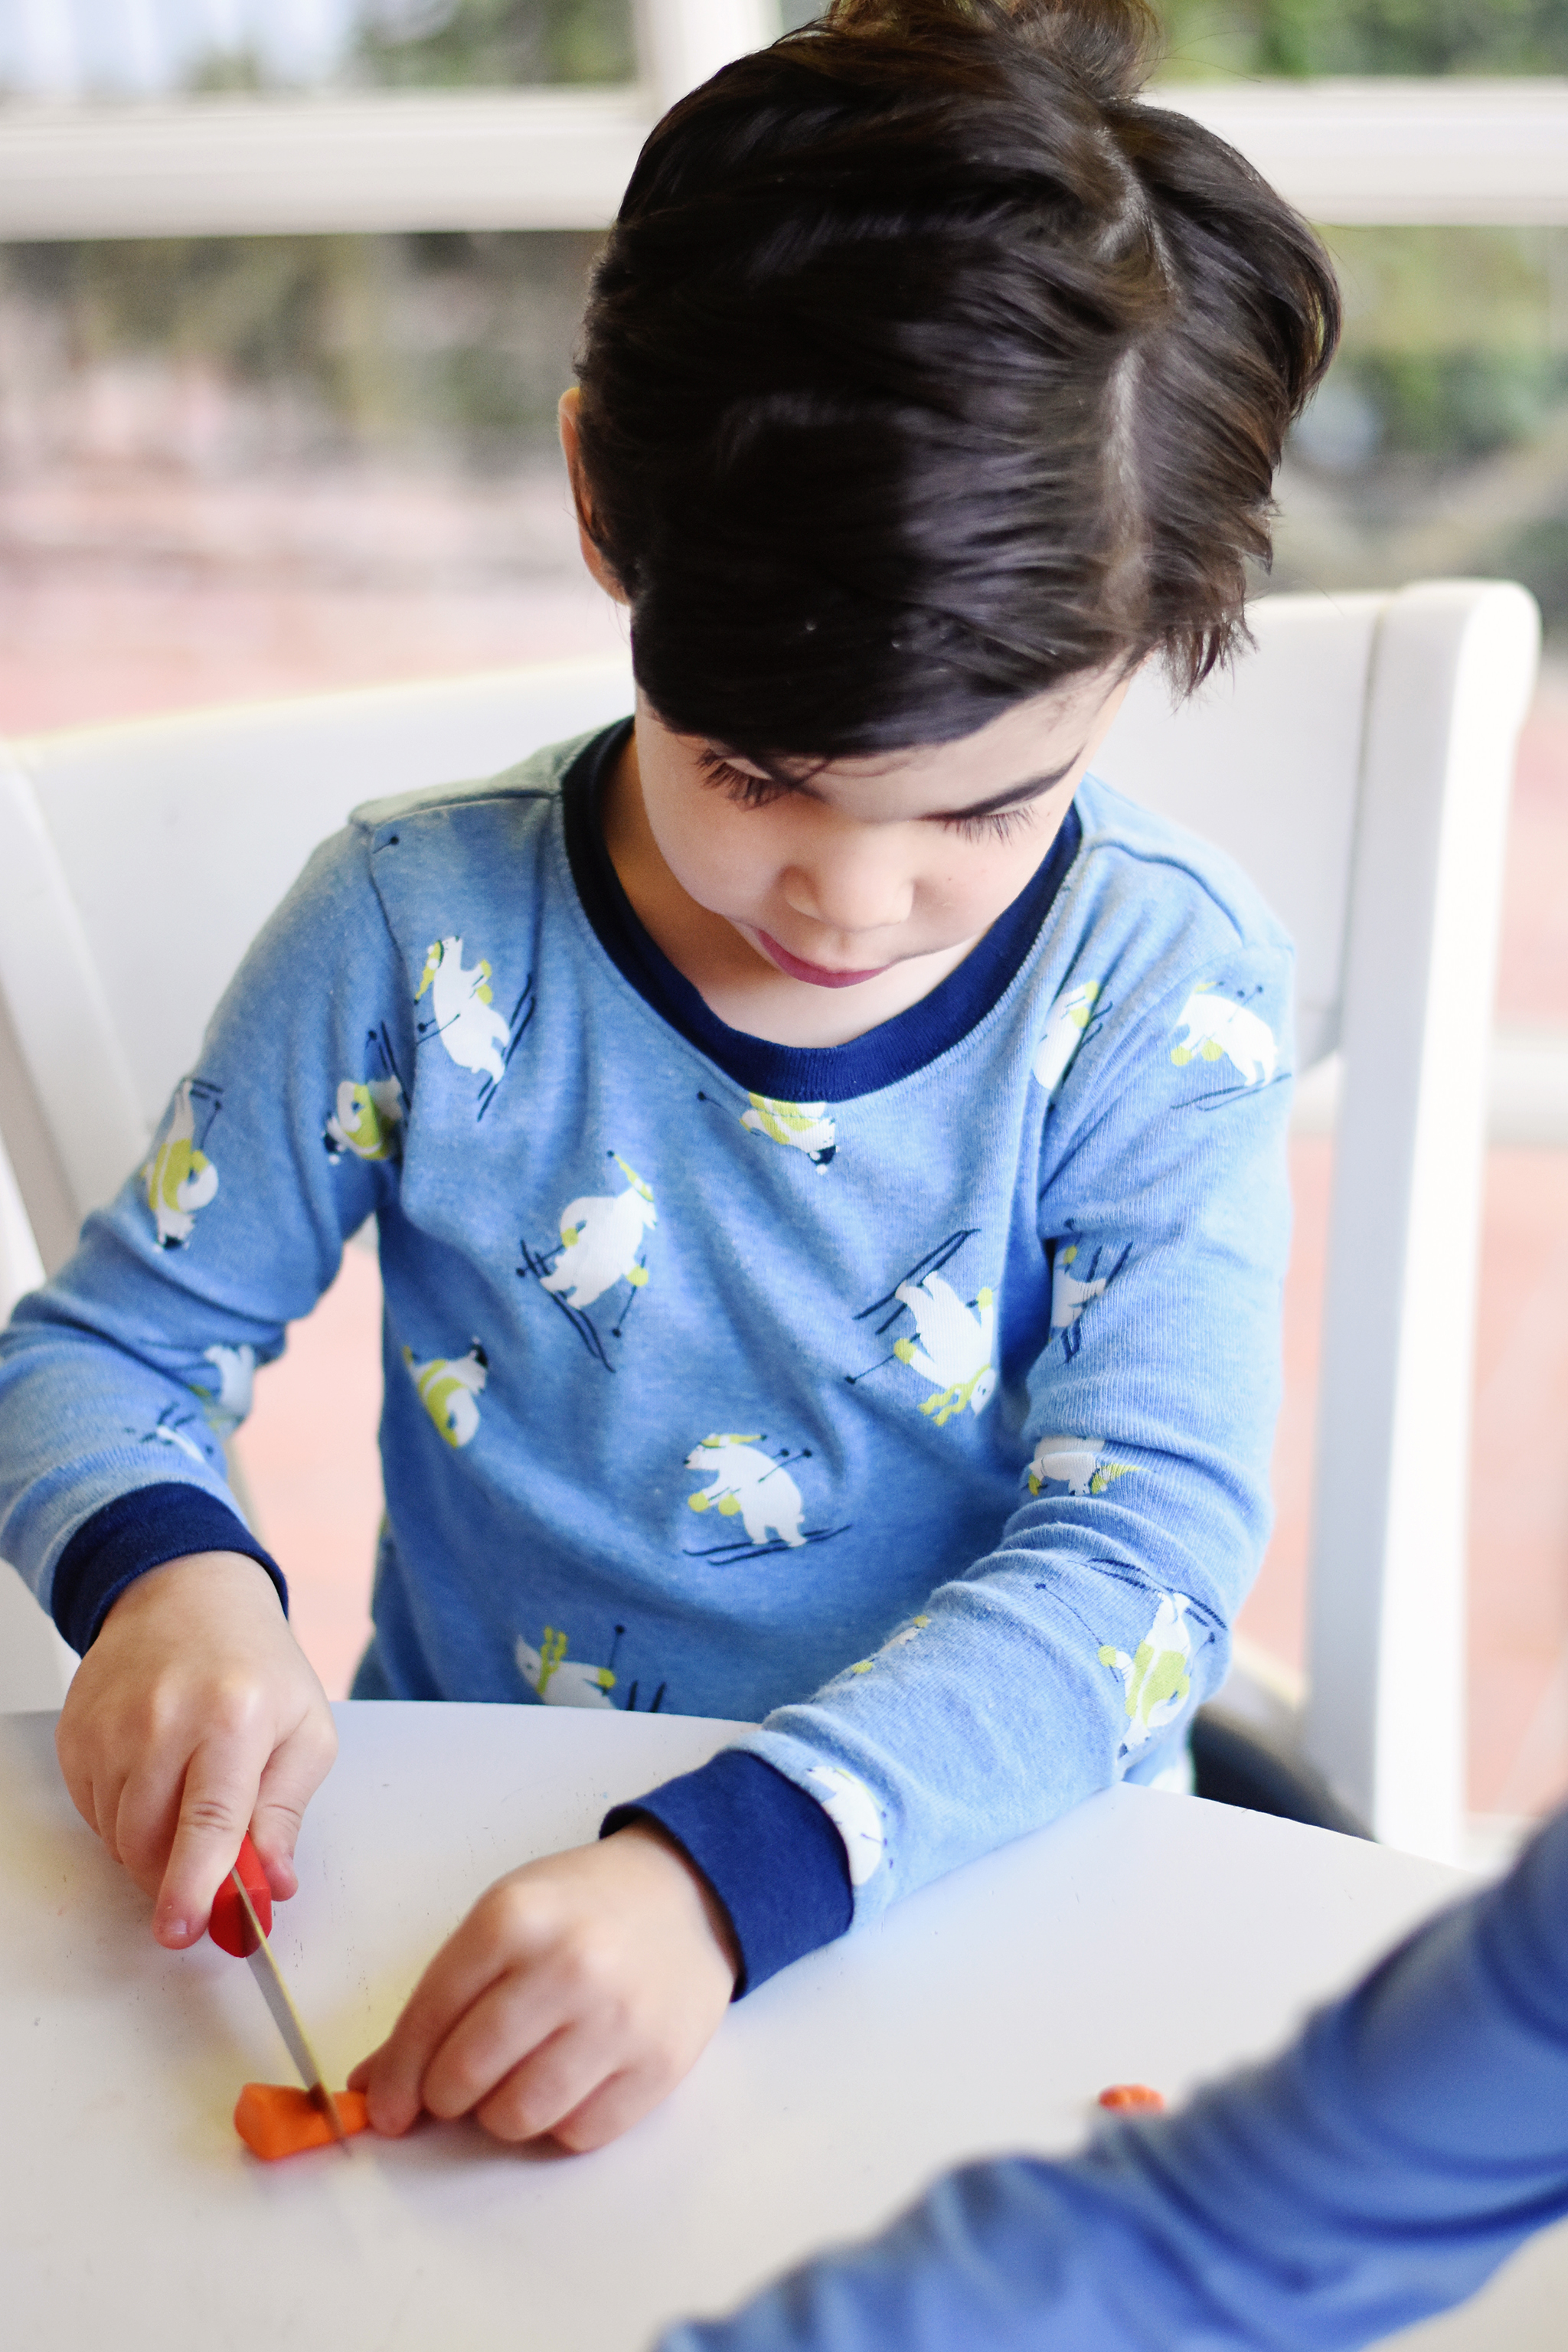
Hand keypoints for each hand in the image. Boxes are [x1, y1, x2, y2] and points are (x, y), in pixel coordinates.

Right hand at [54, 1550, 336, 1948]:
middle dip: (174, 1877)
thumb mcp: (305, 1731)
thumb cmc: (255, 1665)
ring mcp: (110, 1726)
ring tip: (187, 1796)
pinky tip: (154, 1777)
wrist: (187, 1597)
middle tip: (203, 1870)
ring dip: (150, 1846)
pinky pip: (93, 1813)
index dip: (193, 1886)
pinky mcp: (76, 1734)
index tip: (182, 1930)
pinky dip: (122, 1818)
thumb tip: (274, 1882)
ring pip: (116, 1836)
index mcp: (233, 1717)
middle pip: (149, 1841)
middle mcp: (163, 1719)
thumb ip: (287, 1813)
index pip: (208, 1821)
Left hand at [349, 1822, 738, 2152]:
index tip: (386, 2108)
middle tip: (456, 2087)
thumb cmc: (579, 1909)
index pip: (429, 2017)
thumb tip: (373, 2083)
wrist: (687, 1894)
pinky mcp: (659, 2065)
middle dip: (444, 2096)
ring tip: (518, 2077)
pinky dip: (559, 2122)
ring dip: (501, 2113)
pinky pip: (578, 2134)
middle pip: (465, 2076)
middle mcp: (566, 1966)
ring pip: (517, 2116)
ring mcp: (618, 2018)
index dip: (396, 2074)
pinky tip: (570, 2080)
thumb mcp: (504, 1919)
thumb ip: (441, 1996)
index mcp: (514, 1919)